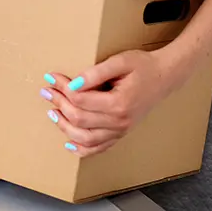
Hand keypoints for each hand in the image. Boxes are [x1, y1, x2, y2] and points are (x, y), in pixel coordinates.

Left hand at [40, 48, 189, 157]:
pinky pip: (98, 148)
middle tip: (47, 91)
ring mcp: (120, 130)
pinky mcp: (120, 134)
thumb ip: (95, 73)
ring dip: (64, 127)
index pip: (80, 100)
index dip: (62, 88)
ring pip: (85, 138)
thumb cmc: (143, 66)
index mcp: (119, 103)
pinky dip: (81, 148)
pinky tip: (68, 142)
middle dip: (59, 104)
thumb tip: (73, 83)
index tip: (51, 77)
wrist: (164, 77)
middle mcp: (120, 121)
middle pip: (79, 119)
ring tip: (52, 112)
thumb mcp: (119, 61)